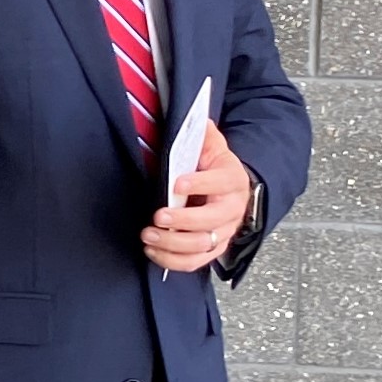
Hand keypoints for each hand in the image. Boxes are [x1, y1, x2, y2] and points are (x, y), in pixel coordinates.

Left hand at [143, 128, 252, 276]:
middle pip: (212, 220)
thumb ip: (203, 134)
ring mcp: (224, 231)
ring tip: (148, 235)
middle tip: (158, 217)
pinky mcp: (214, 248)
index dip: (199, 184)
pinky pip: (196, 262)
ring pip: (203, 245)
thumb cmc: (215, 165)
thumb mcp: (212, 145)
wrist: (232, 188)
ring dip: (173, 244)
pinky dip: (173, 261)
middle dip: (184, 221)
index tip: (176, 183)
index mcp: (232, 179)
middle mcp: (233, 209)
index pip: (220, 183)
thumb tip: (196, 119)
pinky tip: (152, 252)